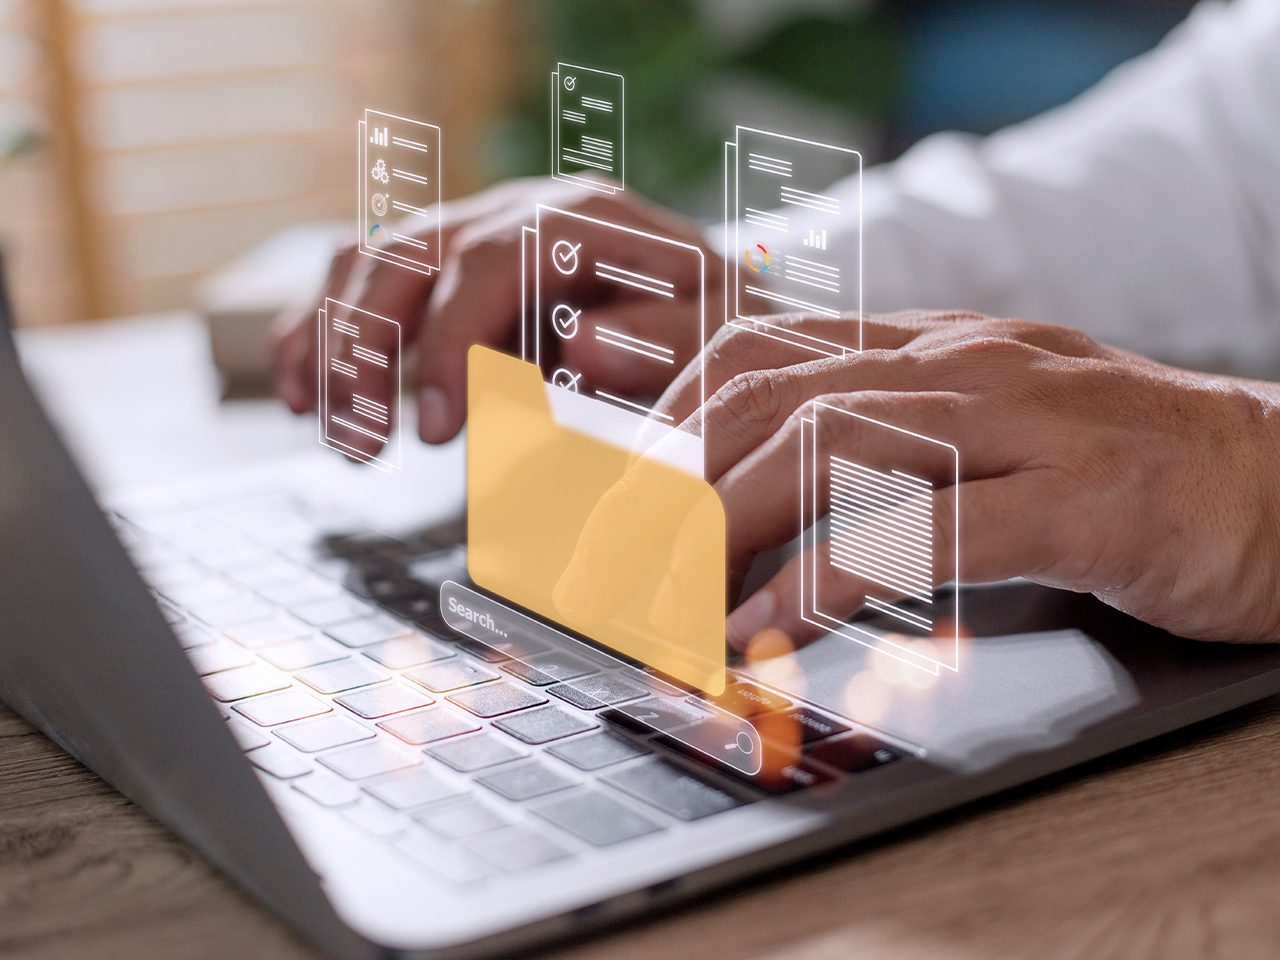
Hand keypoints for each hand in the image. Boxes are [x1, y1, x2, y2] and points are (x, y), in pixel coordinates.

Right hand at [272, 177, 722, 455]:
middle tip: (362, 447)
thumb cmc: (710, 326)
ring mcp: (473, 230)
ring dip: (331, 343)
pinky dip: (319, 329)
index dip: (453, 344)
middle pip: (410, 253)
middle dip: (368, 349)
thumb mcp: (711, 334)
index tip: (437, 433)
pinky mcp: (447, 265)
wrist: (705, 299)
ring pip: (369, 259)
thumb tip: (580, 348)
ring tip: (333, 433)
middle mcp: (516, 210)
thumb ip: (658, 340)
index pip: (492, 263)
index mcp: (583, 219)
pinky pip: (362, 277)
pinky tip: (302, 393)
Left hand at [648, 311, 1279, 649]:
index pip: (760, 349)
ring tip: (672, 602)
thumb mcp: (982, 435)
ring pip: (829, 441)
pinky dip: (828, 578)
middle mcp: (963, 364)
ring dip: (728, 526)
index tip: (622, 492)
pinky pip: (923, 530)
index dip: (668, 417)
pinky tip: (774, 628)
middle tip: (613, 565)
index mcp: (932, 347)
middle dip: (671, 483)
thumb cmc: (1118, 473)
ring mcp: (1022, 422)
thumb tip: (762, 510)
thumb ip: (883, 451)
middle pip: (768, 393)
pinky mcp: (1078, 498)